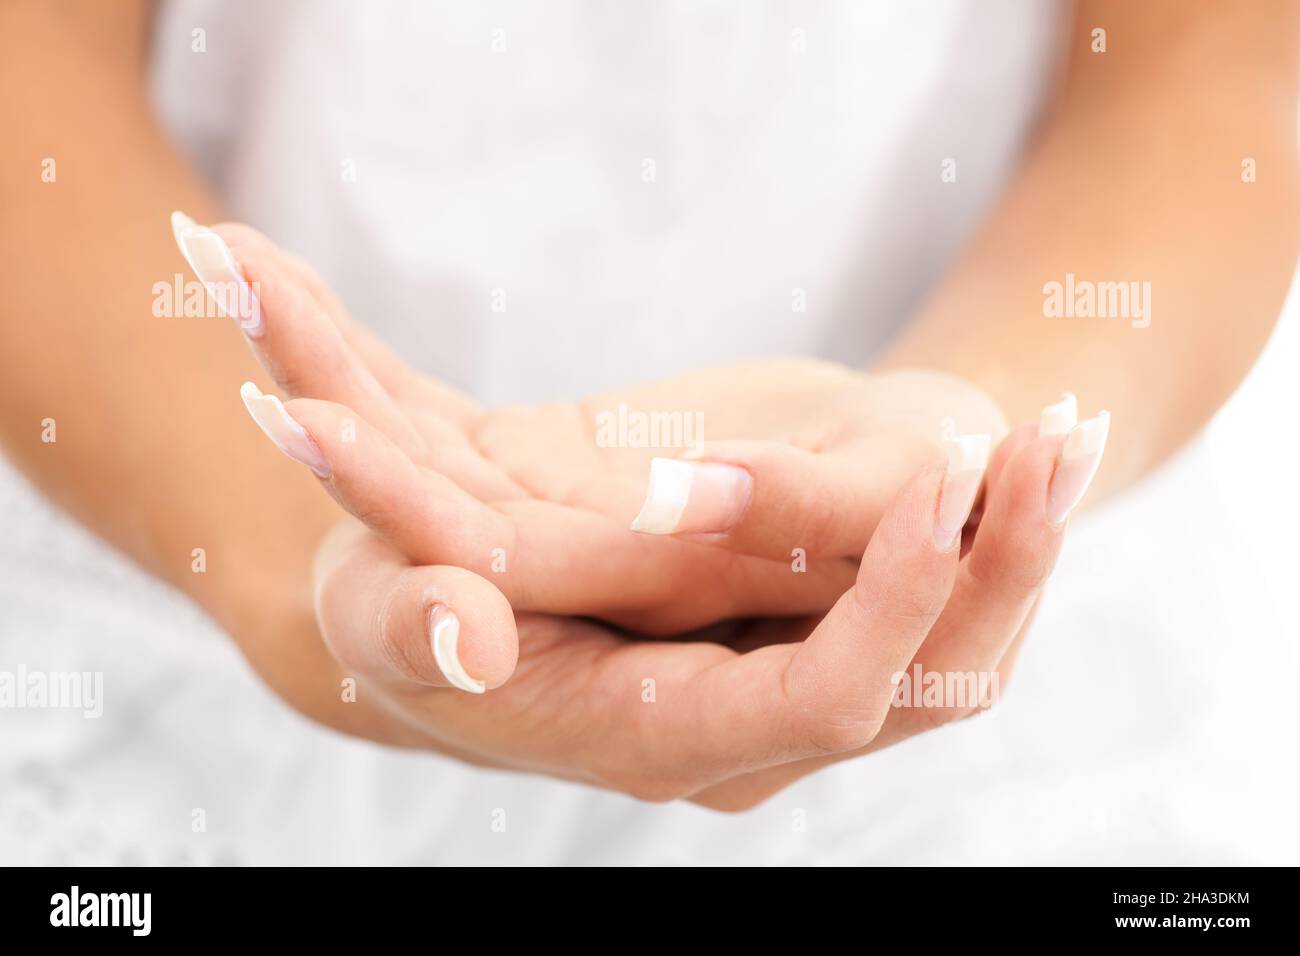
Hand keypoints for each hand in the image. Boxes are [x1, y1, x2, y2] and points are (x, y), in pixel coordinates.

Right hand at [173, 214, 1107, 807]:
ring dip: (1014, 546)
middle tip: (1053, 441)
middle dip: (996, 566)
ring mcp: (769, 688)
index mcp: (637, 737)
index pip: (807, 706)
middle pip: (916, 686)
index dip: (884, 607)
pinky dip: (981, 533)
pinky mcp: (786, 633)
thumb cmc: (395, 601)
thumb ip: (417, 624)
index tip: (944, 479)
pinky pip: (922, 608)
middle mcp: (731, 743)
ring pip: (945, 652)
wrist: (435, 603)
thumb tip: (470, 635)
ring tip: (1059, 435)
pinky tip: (1018, 454)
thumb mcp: (374, 603)